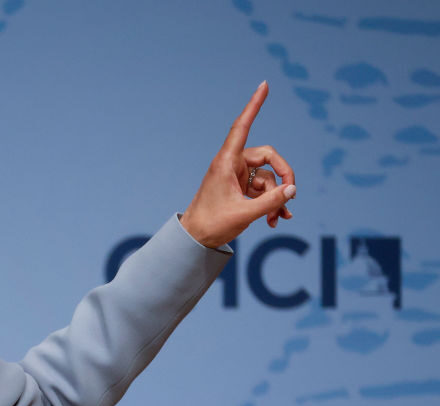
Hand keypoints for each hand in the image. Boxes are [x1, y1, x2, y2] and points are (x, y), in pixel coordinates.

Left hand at [180, 81, 295, 248]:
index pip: (242, 126)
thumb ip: (271, 202)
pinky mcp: (241, 188)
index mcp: (226, 162)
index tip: (264, 85)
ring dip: (276, 198)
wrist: (195, 239)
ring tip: (278, 219)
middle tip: (291, 195)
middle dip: (283, 176)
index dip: (254, 105)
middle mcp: (232, 164)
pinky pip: (264, 190)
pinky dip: (271, 202)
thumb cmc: (212, 224)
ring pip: (269, 178)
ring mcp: (237, 176)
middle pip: (269, 157)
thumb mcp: (245, 213)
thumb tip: (293, 189)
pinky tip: (277, 220)